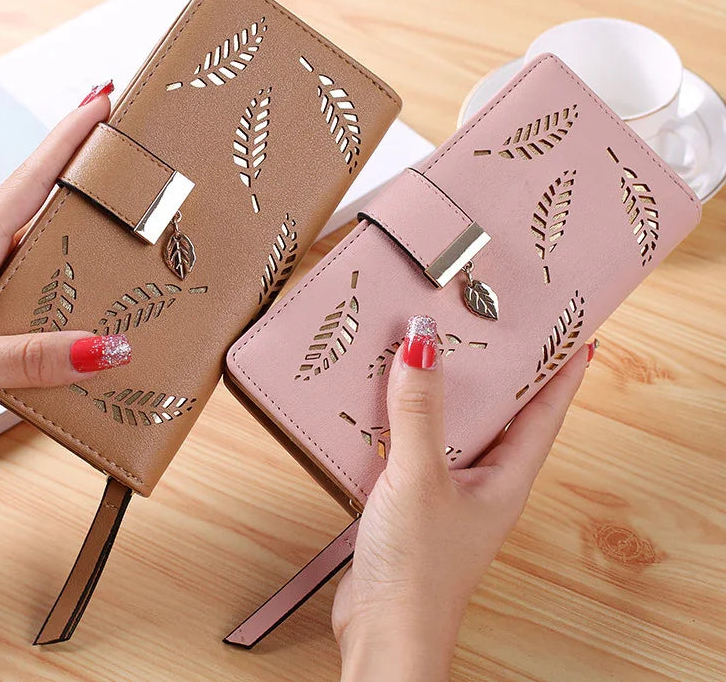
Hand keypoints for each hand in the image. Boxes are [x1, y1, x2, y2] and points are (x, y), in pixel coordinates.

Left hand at [0, 82, 131, 421]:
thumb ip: (29, 357)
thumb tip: (105, 346)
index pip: (29, 181)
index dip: (67, 139)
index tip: (101, 103)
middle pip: (40, 196)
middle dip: (81, 165)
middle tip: (122, 147)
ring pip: (40, 236)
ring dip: (78, 216)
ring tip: (119, 209)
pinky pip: (38, 274)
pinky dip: (70, 265)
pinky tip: (86, 284)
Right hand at [333, 314, 594, 680]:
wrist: (383, 631)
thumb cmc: (418, 573)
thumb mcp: (419, 478)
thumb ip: (420, 411)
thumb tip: (423, 345)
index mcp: (506, 476)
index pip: (545, 411)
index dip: (562, 369)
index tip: (572, 332)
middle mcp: (483, 480)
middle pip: (500, 412)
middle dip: (497, 370)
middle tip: (489, 324)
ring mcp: (448, 490)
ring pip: (454, 427)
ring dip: (443, 391)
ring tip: (431, 348)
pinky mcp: (413, 498)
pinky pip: (415, 444)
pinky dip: (404, 417)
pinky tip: (383, 400)